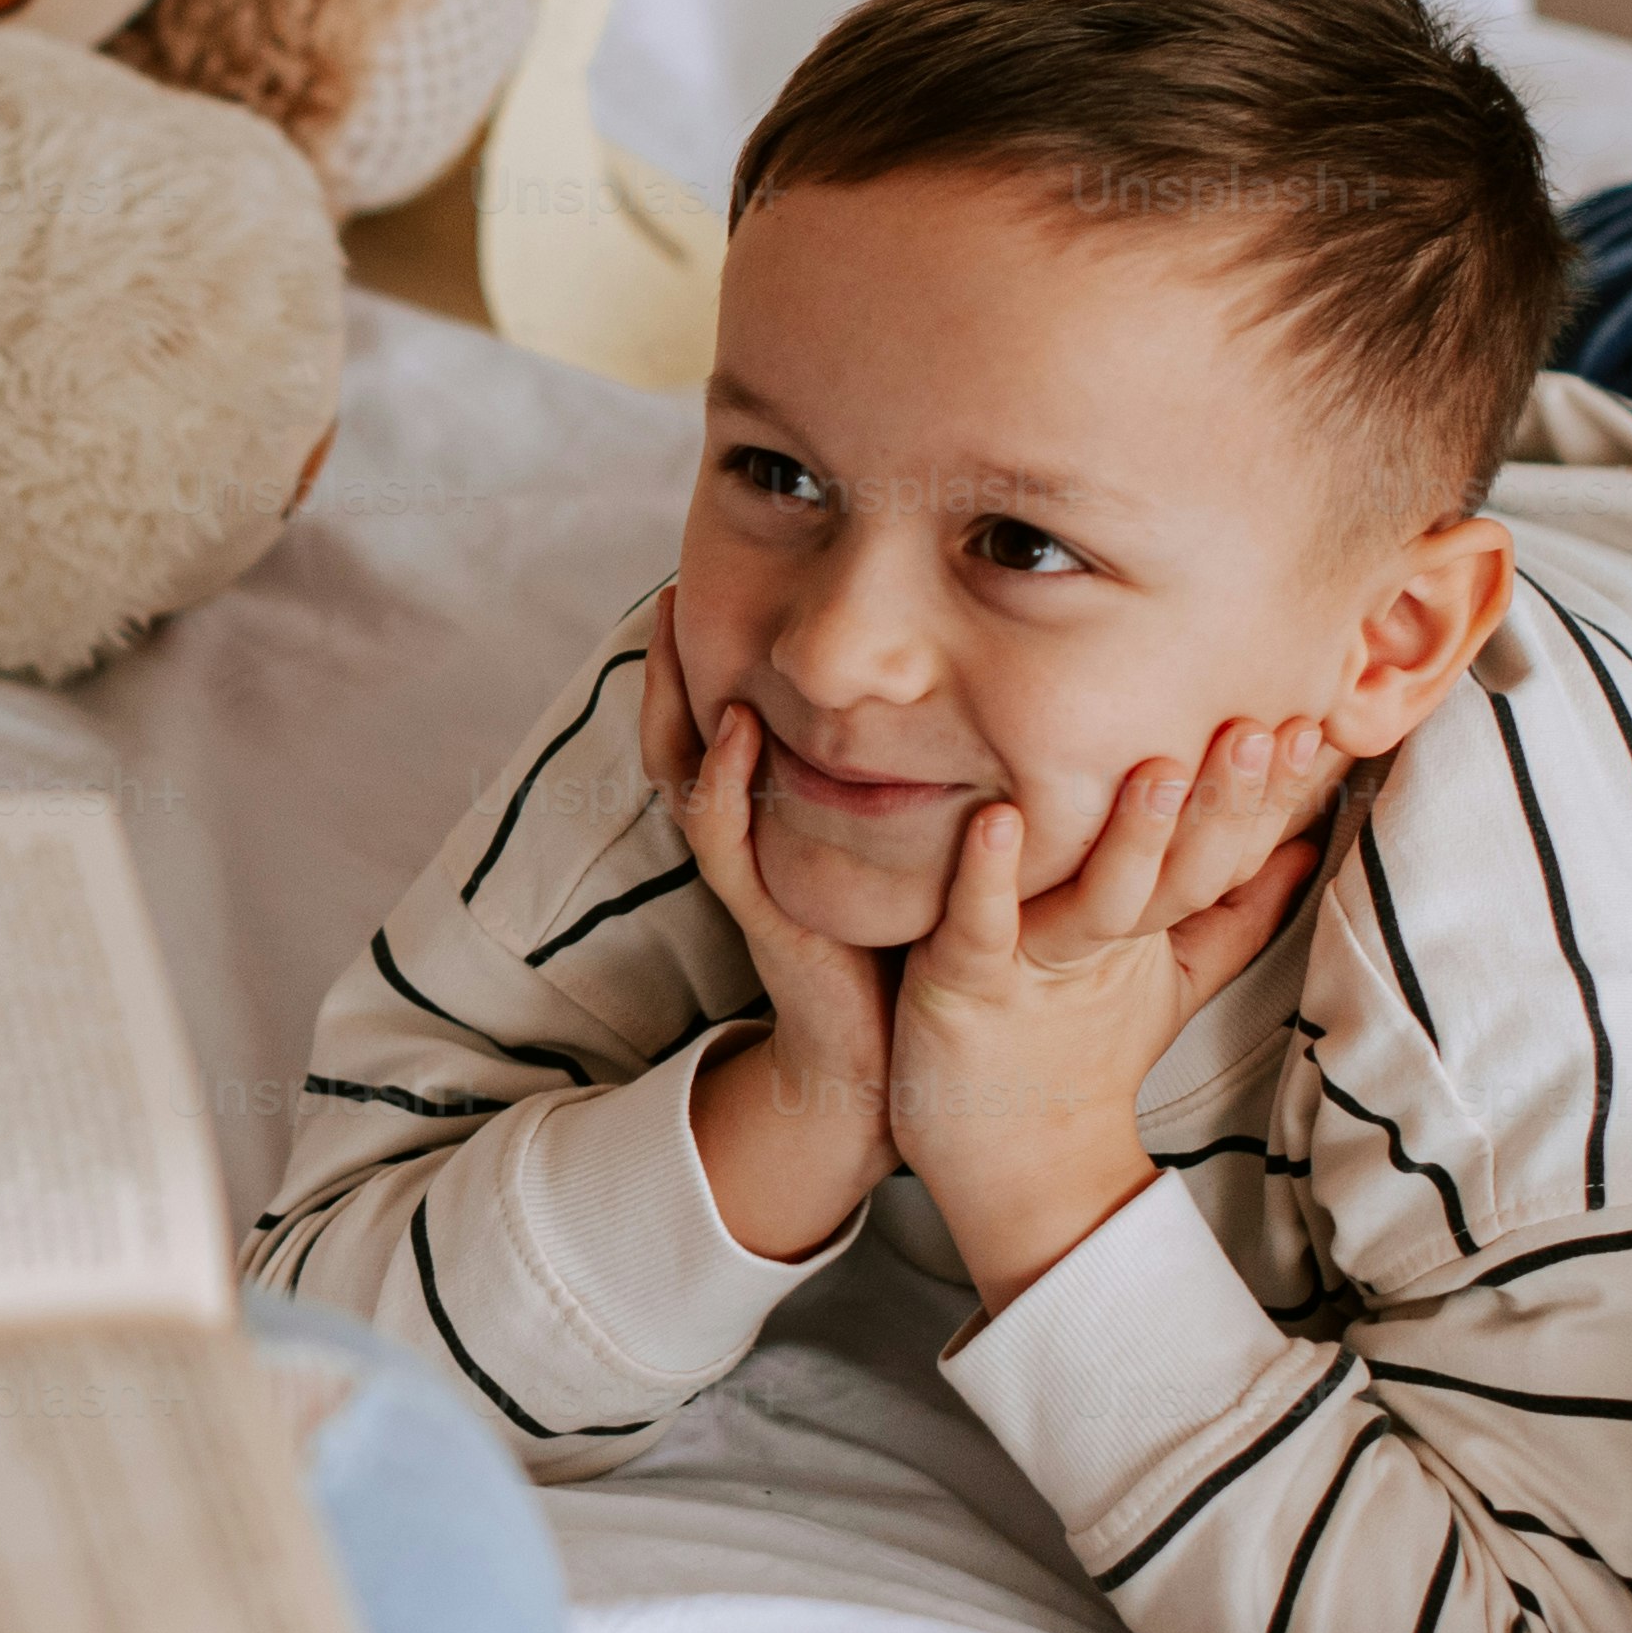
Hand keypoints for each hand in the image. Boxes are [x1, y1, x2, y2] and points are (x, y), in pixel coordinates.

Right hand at [642, 595, 897, 1258]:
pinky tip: (738, 725)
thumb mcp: (916, 832)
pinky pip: (721, 837)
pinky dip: (721, 782)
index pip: (719, 709)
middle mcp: (749, 832)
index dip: (706, 646)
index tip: (710, 570)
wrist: (898, 1062)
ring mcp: (748, 869)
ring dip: (671, 696)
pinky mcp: (764, 910)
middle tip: (666, 583)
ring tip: (667, 620)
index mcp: (775, 809)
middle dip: (667, 657)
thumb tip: (965, 676)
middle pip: (679, 727)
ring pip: (682, 769)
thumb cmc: (920, 941)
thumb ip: (917, 765)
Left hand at [891, 719, 1327, 1310]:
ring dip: (1133, 838)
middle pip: (1179, 874)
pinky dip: (990, 874)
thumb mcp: (1166, 974)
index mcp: (1154, 932)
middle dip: (1222, 806)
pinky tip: (999, 821)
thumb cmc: (1076, 1053)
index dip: (1267, 799)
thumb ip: (1236, 915)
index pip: (1226, 856)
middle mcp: (1107, 947)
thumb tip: (1303, 848)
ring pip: (1101, 901)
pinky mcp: (967, 983)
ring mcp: (1038, 966)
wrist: (1012, 1167)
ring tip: (1156, 769)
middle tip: (1257, 729)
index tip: (1307, 726)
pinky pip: (982, 923)